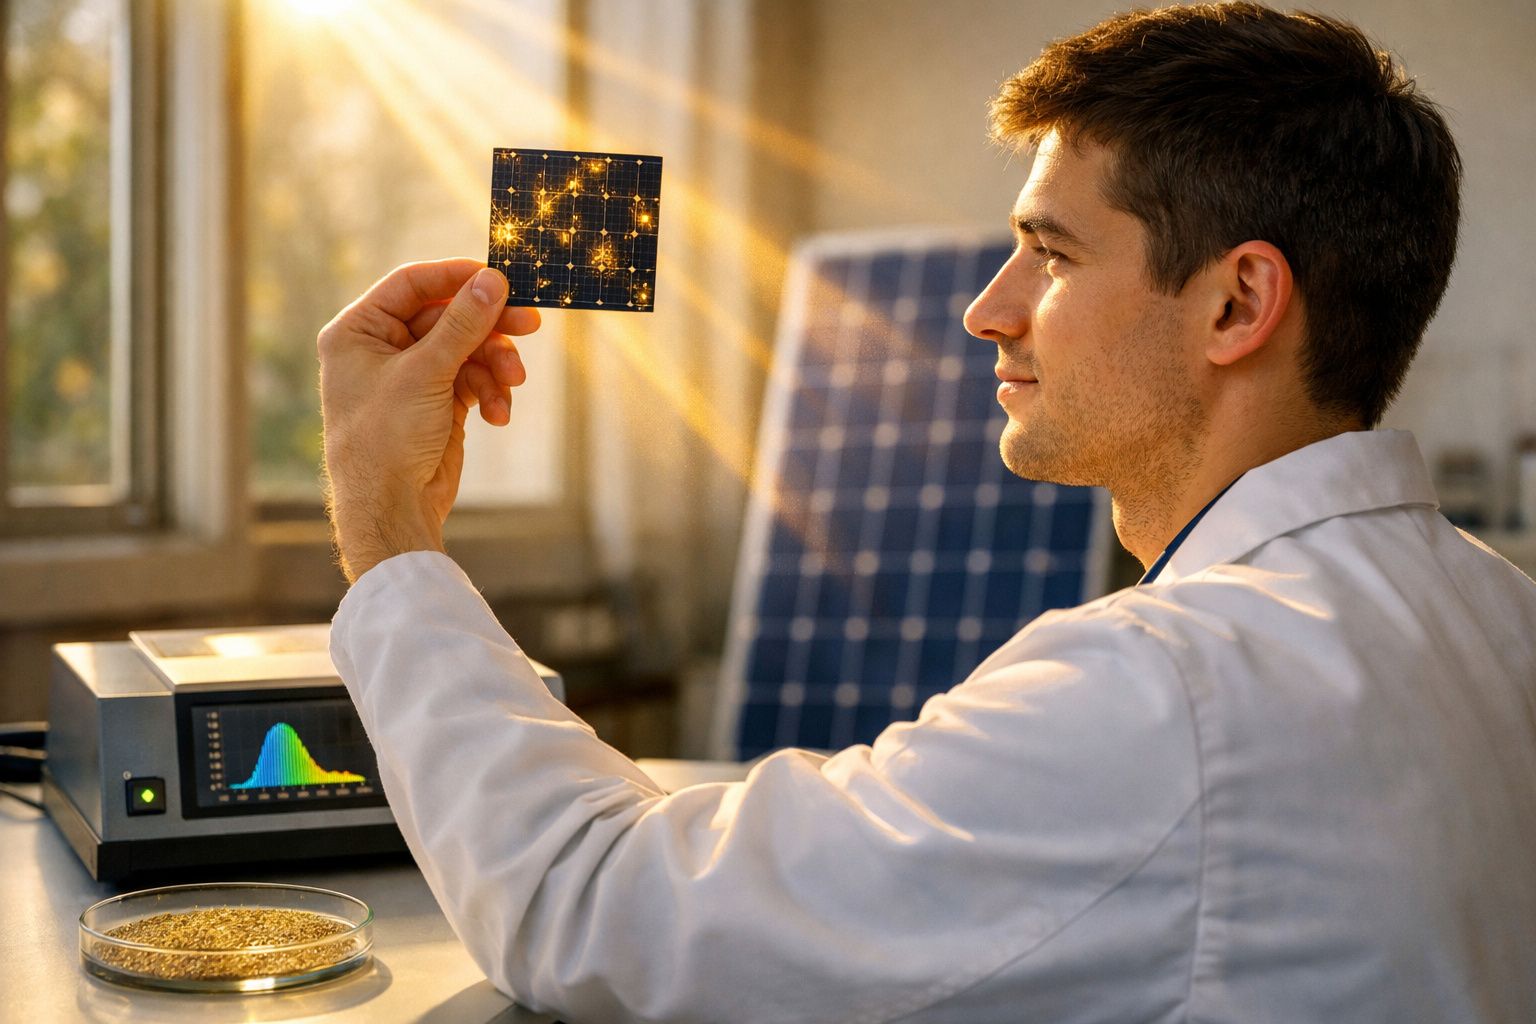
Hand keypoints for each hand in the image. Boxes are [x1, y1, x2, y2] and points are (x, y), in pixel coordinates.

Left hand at [318, 258, 540, 582]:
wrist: (391, 508)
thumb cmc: (386, 439)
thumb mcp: (426, 372)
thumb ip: (463, 324)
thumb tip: (493, 281)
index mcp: (359, 331)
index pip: (412, 284)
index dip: (456, 277)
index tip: (499, 277)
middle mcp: (382, 348)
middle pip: (448, 316)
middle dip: (489, 327)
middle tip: (531, 323)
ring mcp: (411, 376)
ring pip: (467, 349)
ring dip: (495, 365)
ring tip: (513, 383)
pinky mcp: (437, 401)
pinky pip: (473, 380)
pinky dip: (491, 392)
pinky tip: (499, 414)